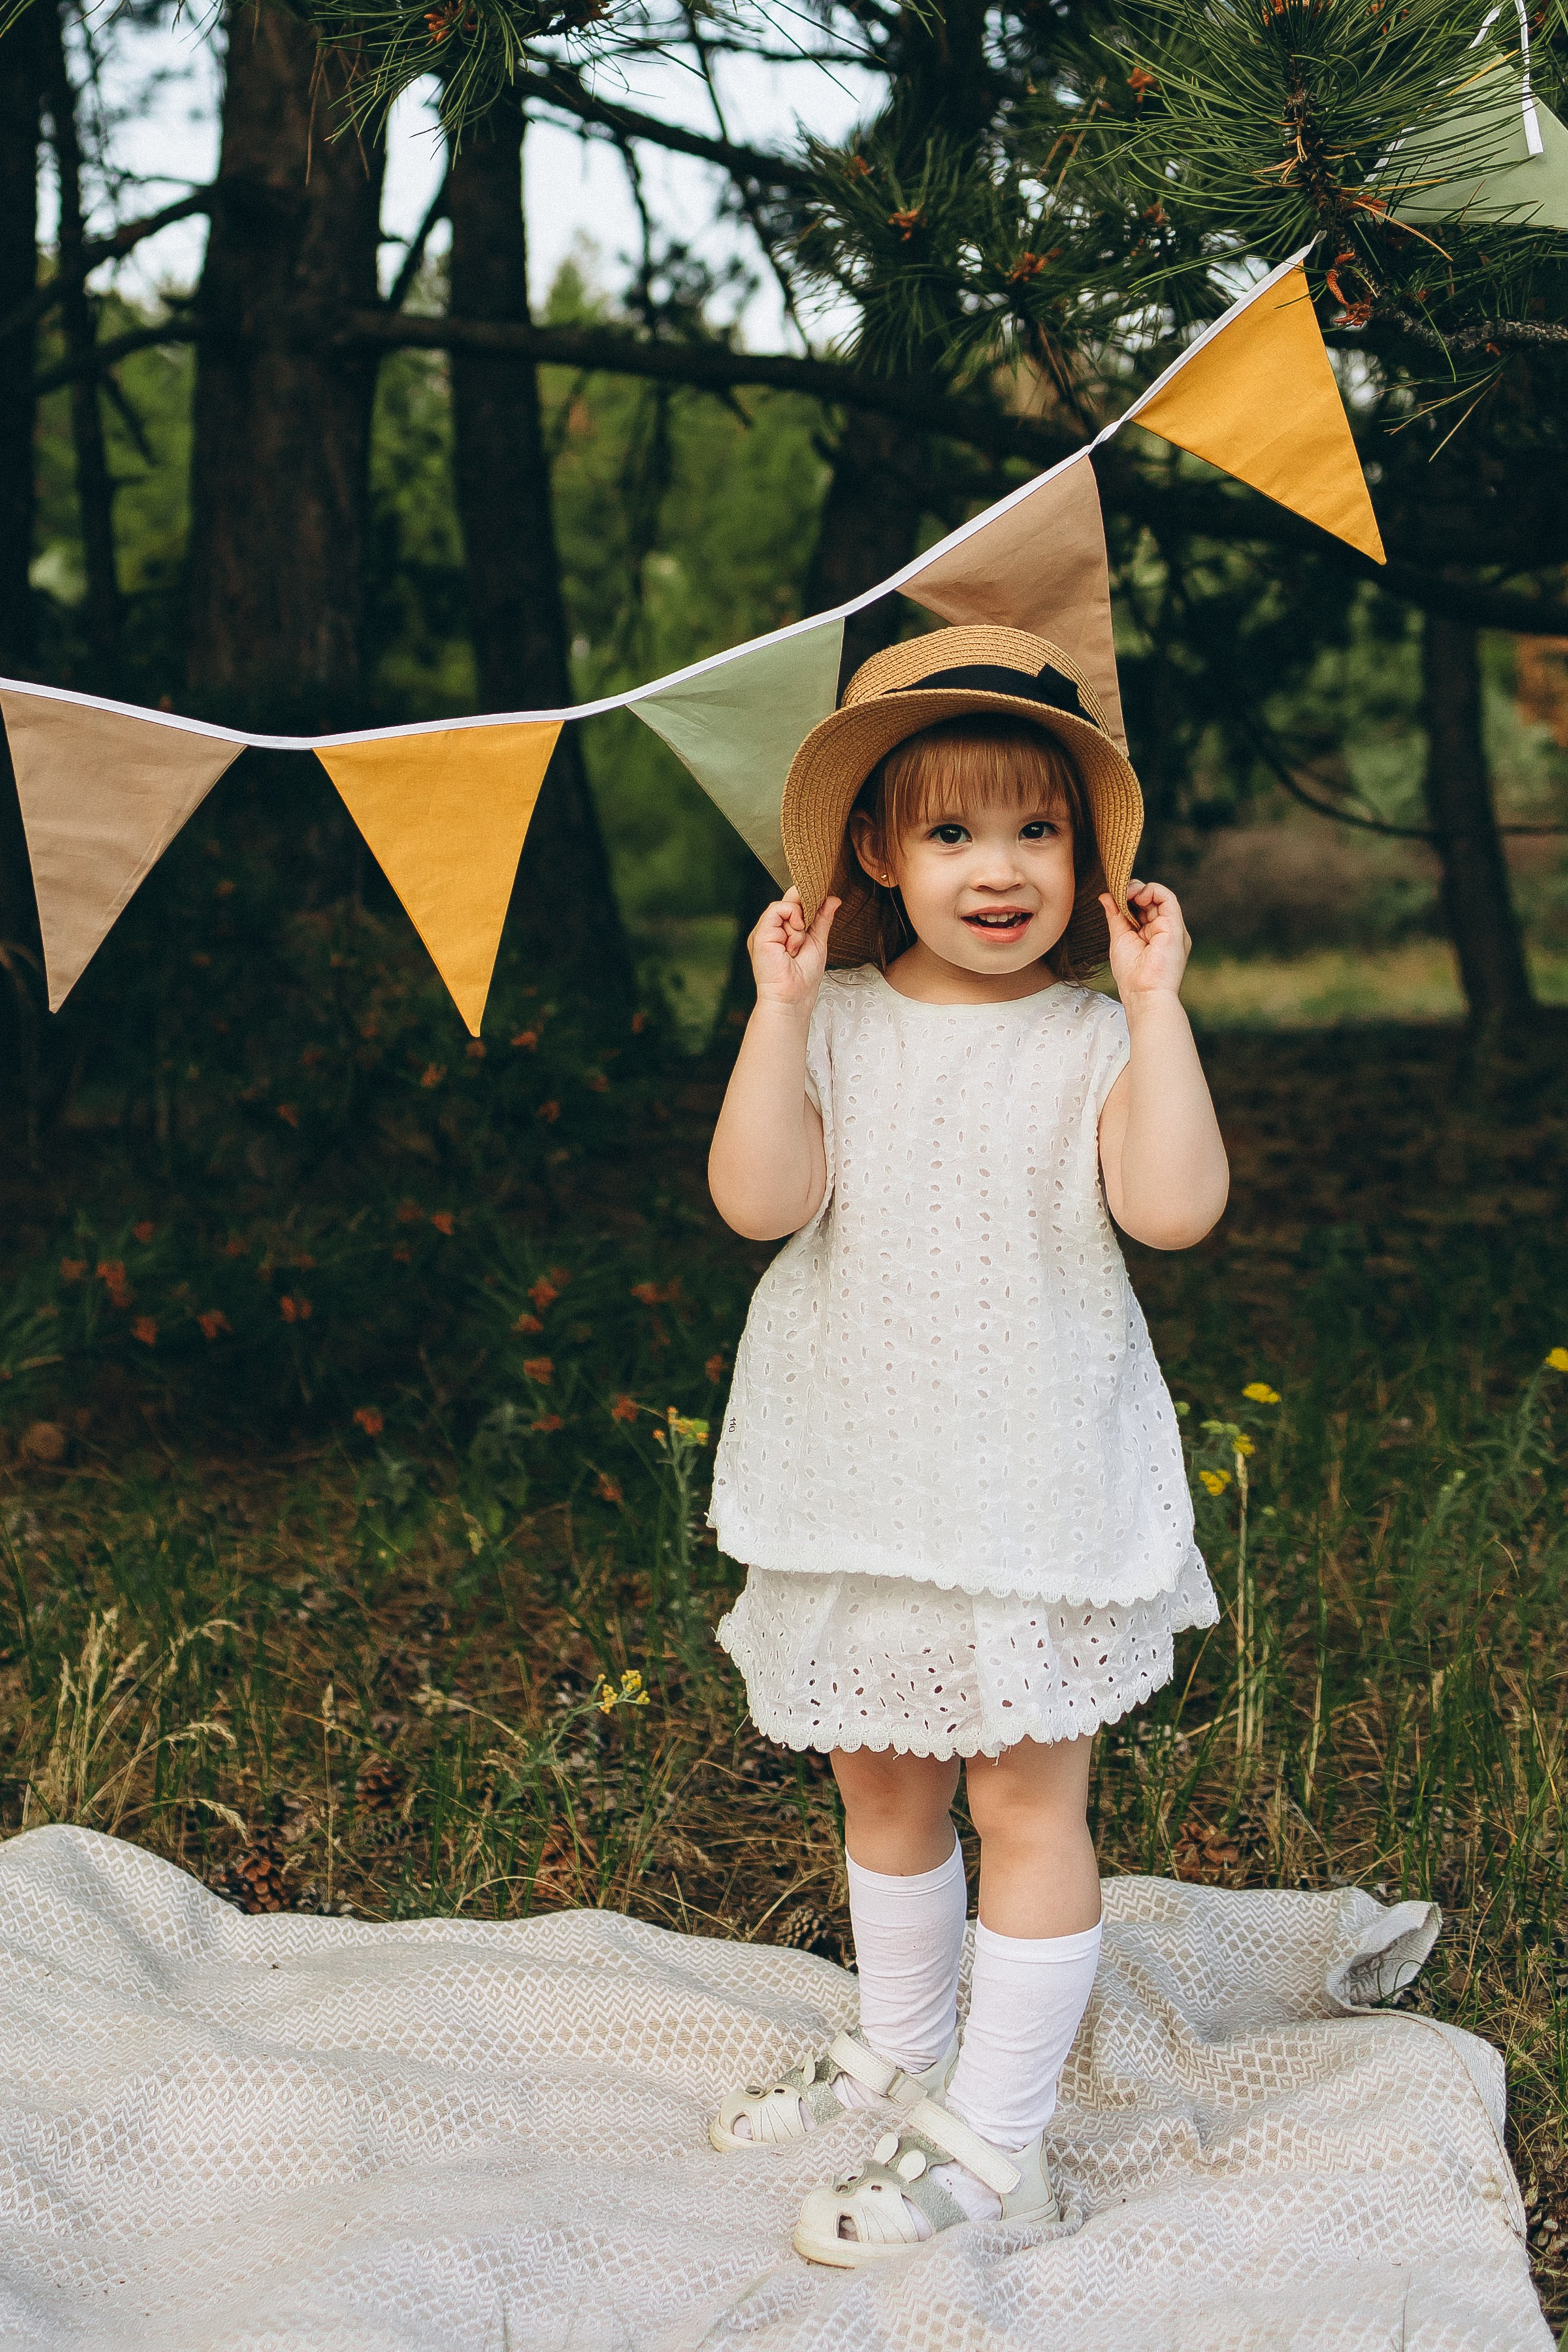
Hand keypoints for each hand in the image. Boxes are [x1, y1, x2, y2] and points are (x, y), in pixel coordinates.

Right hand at [749, 886, 839, 1011]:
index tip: (821, 902)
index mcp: (783, 932)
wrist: (792, 997)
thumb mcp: (818, 942)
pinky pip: (777, 910)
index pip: (793, 904)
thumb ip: (822, 919)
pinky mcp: (760, 933)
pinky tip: (792, 942)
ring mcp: (764, 931)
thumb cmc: (803, 978)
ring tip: (796, 947)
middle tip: (807, 931)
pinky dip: (791, 921)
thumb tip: (832, 899)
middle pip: (789, 901)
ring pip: (785, 906)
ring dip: (799, 925)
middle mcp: (772, 930)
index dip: (807, 900)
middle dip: (805, 912)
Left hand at [1100, 879, 1190, 1000]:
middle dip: (1132, 891)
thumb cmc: (1131, 975)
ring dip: (1140, 889)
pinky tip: (1137, 896)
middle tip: (1118, 893)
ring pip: (1160, 896)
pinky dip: (1152, 891)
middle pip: (1151, 900)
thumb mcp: (1119, 939)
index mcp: (1153, 935)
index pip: (1143, 907)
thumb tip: (1106, 896)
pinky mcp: (1176, 927)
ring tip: (1125, 894)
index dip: (1128, 898)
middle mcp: (1165, 930)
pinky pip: (1168, 898)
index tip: (1113, 897)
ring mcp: (1172, 928)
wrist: (1144, 994)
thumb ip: (1115, 916)